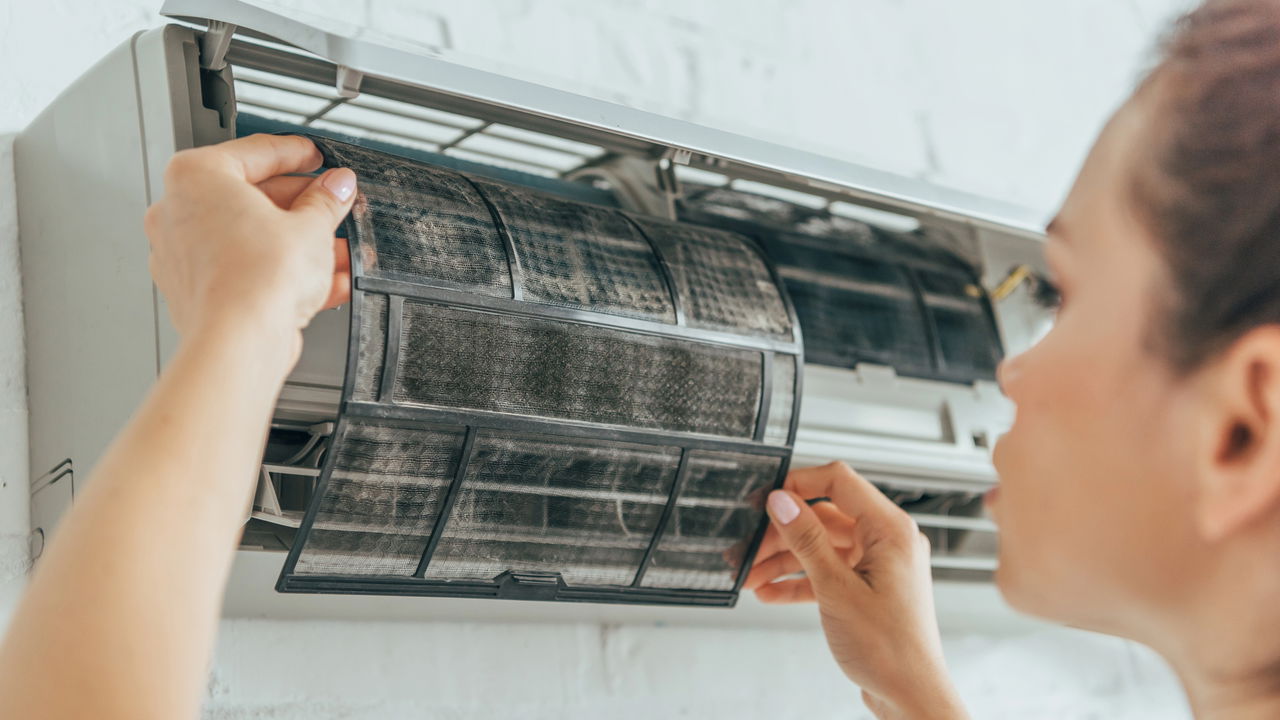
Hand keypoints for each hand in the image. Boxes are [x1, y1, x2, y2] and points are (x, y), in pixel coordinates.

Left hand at [144, 134, 356, 366]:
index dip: (296, 153)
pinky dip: (281, 271)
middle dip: (302, 205)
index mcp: (196, 176)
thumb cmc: (255, 279)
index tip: (315, 156)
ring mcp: (183, 254)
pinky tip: (324, 280)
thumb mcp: (311, 226)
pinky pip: (245, 269)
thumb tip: (335, 187)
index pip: (255, 151)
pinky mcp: (197, 292)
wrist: (239, 340)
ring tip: (338, 248)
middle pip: (252, 197)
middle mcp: (179, 211)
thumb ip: (325, 200)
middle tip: (333, 203)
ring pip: (251, 237)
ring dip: (298, 242)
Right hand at [745, 462, 967, 719]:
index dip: (800, 484)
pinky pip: (828, 571)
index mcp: (891, 529)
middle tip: (748, 548)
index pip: (839, 481)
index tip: (767, 499)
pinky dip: (800, 581)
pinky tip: (771, 592)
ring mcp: (879, 565)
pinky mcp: (869, 588)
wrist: (911, 696)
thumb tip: (782, 502)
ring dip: (784, 561)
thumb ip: (806, 540)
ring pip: (822, 547)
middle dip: (782, 534)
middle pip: (824, 518)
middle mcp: (888, 541)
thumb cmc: (891, 649)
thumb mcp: (836, 588)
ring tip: (751, 575)